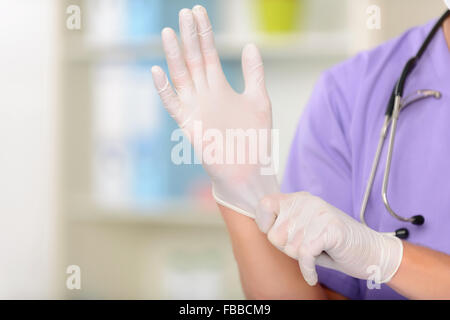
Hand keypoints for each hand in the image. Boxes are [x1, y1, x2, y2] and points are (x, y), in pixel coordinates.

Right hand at [151, 6, 277, 216]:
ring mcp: (195, 108)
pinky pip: (173, 104)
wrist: (248, 171)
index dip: (204, 33)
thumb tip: (250, 45)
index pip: (209, 53)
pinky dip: (165, 90)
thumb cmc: (254, 139)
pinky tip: (157, 71)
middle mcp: (205, 94)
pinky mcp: (189, 125)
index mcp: (221, 86)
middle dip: (189, 37)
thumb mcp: (259, 100)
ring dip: (174, 56)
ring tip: (169, 33)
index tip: (198, 12)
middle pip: (194, 59)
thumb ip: (254, 74)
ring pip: (181, 76)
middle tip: (184, 14)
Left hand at [256, 192, 403, 285]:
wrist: (371, 252)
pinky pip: (305, 255)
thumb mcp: (305, 228)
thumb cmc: (334, 244)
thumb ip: (284, 224)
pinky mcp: (329, 229)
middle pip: (274, 235)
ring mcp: (319, 214)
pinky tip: (313, 274)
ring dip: (302, 258)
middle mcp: (306, 202)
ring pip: (290, 247)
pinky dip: (308, 269)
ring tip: (318, 251)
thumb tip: (260, 225)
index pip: (264, 204)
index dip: (264, 223)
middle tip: (307, 248)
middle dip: (288, 249)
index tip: (274, 233)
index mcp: (298, 198)